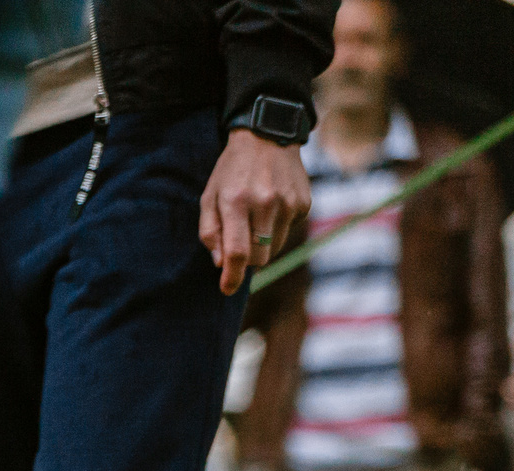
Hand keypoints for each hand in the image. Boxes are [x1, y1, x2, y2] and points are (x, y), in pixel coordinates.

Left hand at [200, 129, 310, 294]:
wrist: (267, 137)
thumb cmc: (231, 171)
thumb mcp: (209, 196)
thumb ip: (210, 231)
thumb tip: (220, 263)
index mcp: (236, 202)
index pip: (237, 252)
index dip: (232, 276)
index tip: (226, 289)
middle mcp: (266, 203)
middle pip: (260, 256)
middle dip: (247, 259)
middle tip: (239, 245)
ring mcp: (289, 202)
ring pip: (275, 247)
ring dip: (262, 242)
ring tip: (254, 217)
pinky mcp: (304, 203)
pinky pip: (288, 230)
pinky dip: (277, 226)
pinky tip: (271, 205)